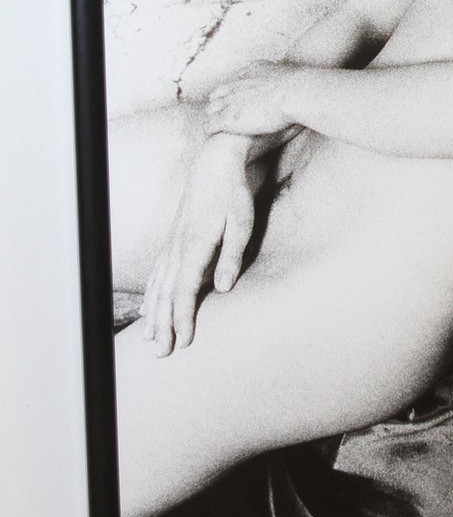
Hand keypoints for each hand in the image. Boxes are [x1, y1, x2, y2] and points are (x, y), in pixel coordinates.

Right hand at [141, 134, 255, 355]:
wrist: (215, 162)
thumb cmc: (233, 194)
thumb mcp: (241, 223)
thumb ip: (232, 256)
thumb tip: (222, 287)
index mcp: (195, 245)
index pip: (185, 290)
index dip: (183, 317)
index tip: (182, 341)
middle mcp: (178, 247)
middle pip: (166, 294)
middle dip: (164, 324)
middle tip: (161, 353)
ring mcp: (172, 242)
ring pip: (158, 285)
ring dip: (154, 313)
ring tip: (150, 337)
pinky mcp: (172, 237)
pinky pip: (157, 271)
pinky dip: (151, 292)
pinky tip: (148, 305)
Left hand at [205, 61, 294, 137]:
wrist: (295, 93)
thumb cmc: (300, 88)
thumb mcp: (291, 75)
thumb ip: (286, 78)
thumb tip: (298, 81)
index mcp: (252, 72)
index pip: (236, 80)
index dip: (236, 91)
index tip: (239, 99)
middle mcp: (237, 84)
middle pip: (218, 93)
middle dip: (219, 102)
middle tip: (226, 114)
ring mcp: (230, 101)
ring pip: (211, 109)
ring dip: (214, 116)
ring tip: (217, 128)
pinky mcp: (228, 118)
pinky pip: (209, 125)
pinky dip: (210, 130)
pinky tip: (213, 136)